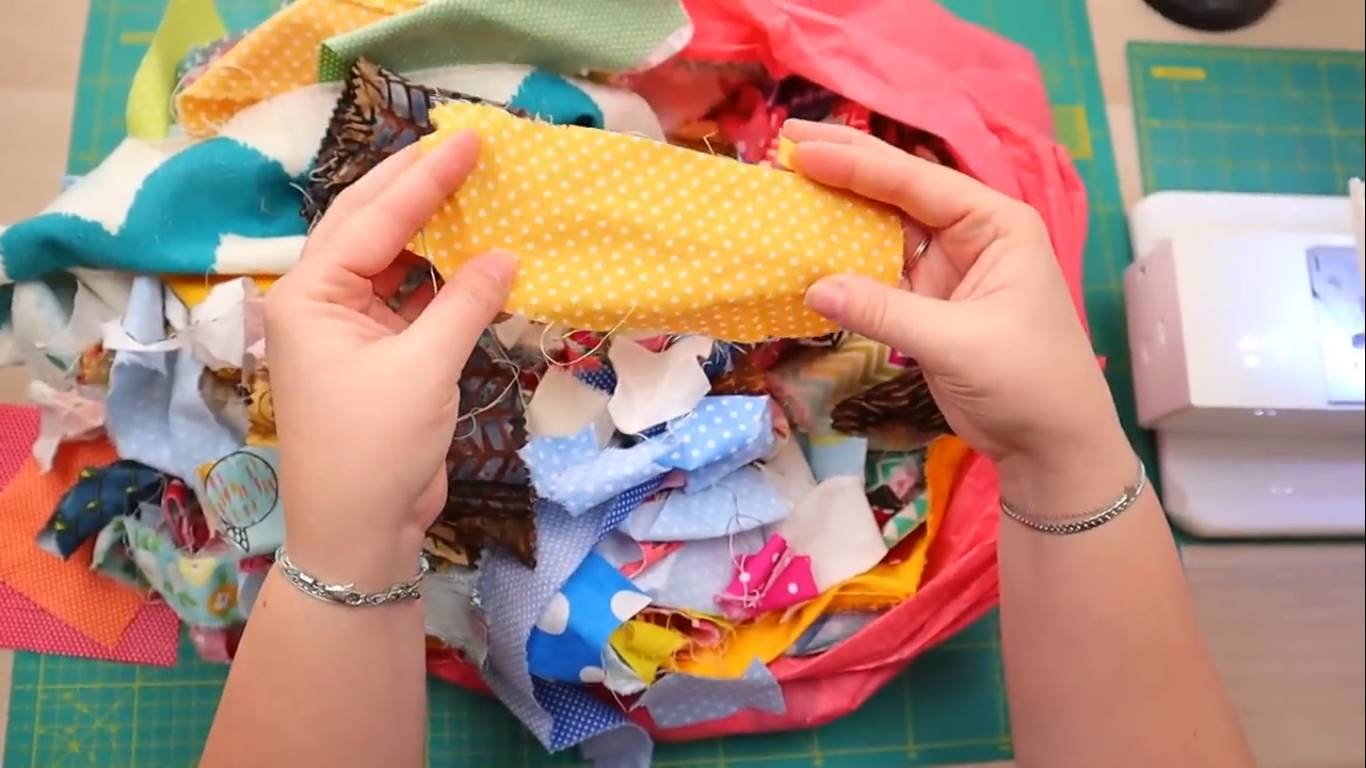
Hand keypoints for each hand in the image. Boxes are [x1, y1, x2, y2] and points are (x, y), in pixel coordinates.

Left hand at [264, 132, 516, 587]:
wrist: (357, 533)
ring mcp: (346, 329)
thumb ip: (464, 303)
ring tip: (471, 186)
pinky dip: (441, 276)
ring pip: (390, 259)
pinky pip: (409, 298)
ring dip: (429, 227)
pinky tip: (473, 254)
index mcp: (310, 295)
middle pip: (368, 225)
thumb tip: (505, 254)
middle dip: (414, 185)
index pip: (373, 220)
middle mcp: (319, 301)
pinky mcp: (374, 355)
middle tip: (464, 145)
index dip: (424, 178)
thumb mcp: (424, 369)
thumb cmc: (375, 449)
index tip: (468, 139)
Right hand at [786, 120, 1130, 507]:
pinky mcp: (927, 304)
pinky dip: (843, 261)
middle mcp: (970, 235)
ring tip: (788, 180)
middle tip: (787, 140)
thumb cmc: (1028, 382)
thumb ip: (884, 311)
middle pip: (898, 191)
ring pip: (884, 227)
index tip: (803, 149)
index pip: (917, 183)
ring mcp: (947, 269)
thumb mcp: (957, 343)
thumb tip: (813, 288)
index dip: (857, 164)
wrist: (1052, 446)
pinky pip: (878, 271)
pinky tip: (807, 243)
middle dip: (845, 166)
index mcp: (995, 224)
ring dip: (838, 209)